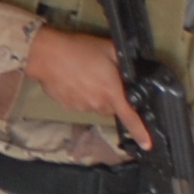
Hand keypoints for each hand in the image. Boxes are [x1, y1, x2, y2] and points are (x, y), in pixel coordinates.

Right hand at [25, 27, 153, 148]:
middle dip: (111, 98)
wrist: (46, 55)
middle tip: (103, 78)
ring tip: (84, 75)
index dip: (140, 132)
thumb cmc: (79, 50)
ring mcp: (80, 107)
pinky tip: (73, 80)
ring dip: (94, 95)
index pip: (130, 117)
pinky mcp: (66, 106)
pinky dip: (80, 95)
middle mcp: (97, 103)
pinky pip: (80, 104)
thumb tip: (131, 73)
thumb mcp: (109, 49)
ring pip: (95, 106)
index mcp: (111, 91)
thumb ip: (124, 63)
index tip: (147, 145)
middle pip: (111, 108)